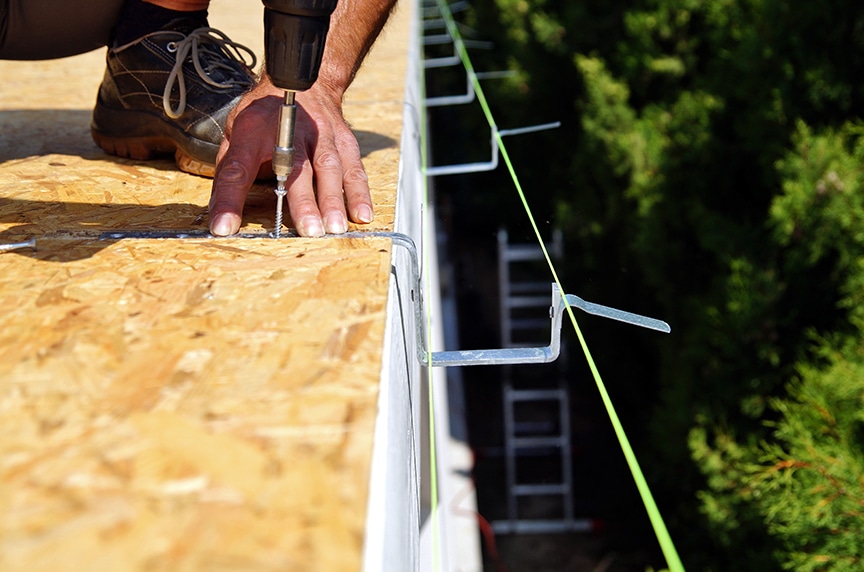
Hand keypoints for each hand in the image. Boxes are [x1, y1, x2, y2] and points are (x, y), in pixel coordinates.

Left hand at [208, 78, 373, 236]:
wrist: (307, 85)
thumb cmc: (266, 119)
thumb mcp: (236, 138)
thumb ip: (230, 177)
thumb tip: (220, 219)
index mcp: (253, 131)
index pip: (237, 167)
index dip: (230, 198)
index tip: (223, 226)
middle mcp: (290, 130)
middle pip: (296, 168)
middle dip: (304, 201)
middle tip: (309, 230)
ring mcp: (322, 134)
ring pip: (330, 167)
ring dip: (334, 199)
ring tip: (335, 227)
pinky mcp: (345, 142)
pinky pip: (354, 169)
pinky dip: (359, 192)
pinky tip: (362, 214)